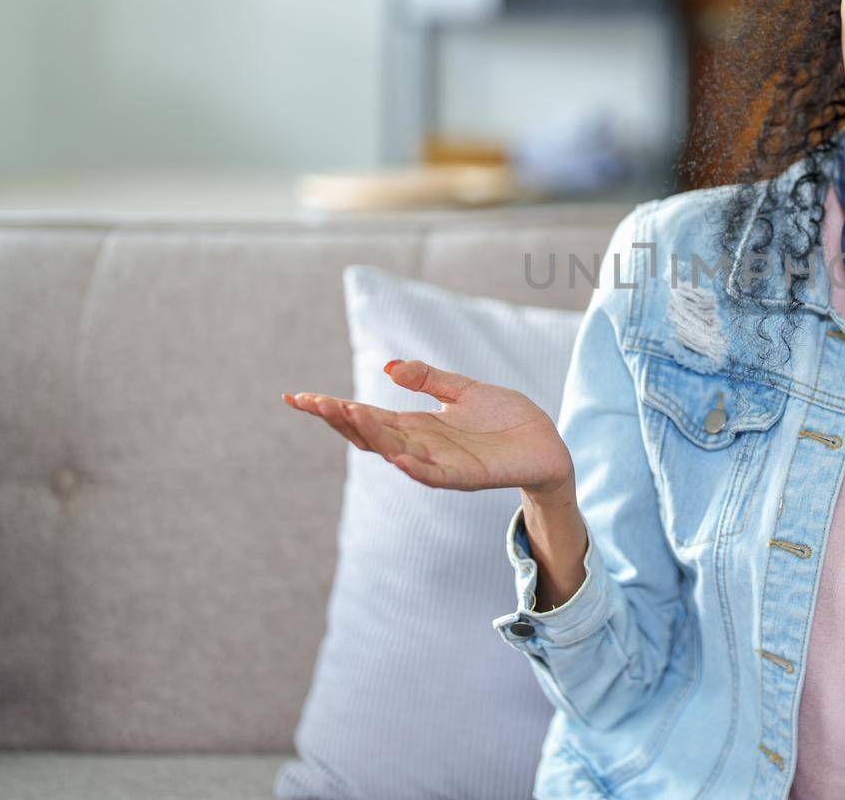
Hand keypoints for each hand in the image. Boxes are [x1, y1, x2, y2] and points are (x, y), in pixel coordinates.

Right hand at [282, 360, 573, 494]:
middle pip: (370, 436)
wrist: (545, 443)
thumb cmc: (504, 418)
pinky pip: (435, 476)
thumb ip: (427, 379)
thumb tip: (387, 368)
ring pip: (396, 452)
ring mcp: (442, 463)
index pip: (366, 418)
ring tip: (347, 411)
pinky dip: (415, 468)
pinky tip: (396, 457)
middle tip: (311, 402)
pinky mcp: (467, 475)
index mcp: (417, 426)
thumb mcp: (463, 390)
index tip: (298, 397)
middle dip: (340, 420)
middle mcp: (421, 447)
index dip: (333, 409)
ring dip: (372, 436)